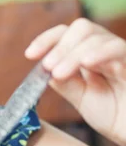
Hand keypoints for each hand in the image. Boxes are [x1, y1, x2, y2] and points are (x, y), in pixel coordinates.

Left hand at [25, 18, 125, 145]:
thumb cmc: (114, 116)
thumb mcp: (82, 99)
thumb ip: (65, 83)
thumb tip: (45, 69)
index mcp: (90, 55)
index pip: (66, 34)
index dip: (46, 40)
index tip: (29, 55)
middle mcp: (106, 50)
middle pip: (80, 28)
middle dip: (59, 46)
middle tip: (48, 67)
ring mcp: (121, 55)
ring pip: (95, 37)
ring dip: (71, 54)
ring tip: (59, 73)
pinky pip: (118, 49)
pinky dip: (99, 53)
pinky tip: (86, 63)